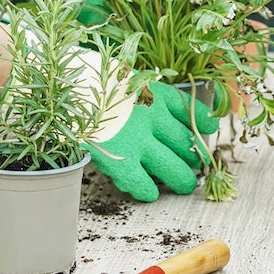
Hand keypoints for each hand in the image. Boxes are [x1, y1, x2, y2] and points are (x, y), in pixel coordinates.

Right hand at [89, 85, 221, 202]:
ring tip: (184, 184)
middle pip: (186, 144)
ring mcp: (137, 141)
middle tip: (195, 165)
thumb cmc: (96, 87)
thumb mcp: (130, 81)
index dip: (201, 124)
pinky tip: (149, 192)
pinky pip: (141, 183)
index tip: (207, 130)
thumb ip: (154, 97)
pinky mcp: (118, 160)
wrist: (66, 90)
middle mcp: (153, 118)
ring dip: (181, 179)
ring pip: (173, 168)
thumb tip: (197, 118)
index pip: (191, 112)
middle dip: (194, 158)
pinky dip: (147, 190)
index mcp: (156, 95)